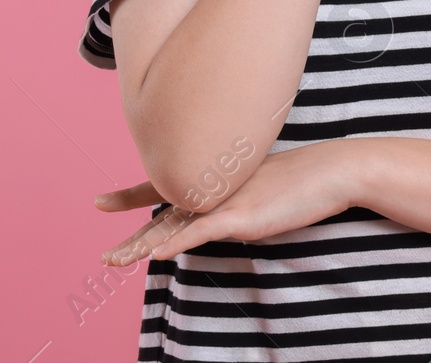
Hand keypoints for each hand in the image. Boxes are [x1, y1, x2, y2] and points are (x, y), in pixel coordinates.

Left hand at [95, 143, 359, 265]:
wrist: (329, 170)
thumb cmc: (299, 179)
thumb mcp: (258, 188)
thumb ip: (234, 201)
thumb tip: (223, 216)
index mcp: (211, 182)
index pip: (162, 187)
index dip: (130, 196)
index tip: (100, 202)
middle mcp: (210, 188)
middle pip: (160, 215)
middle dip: (129, 236)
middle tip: (103, 256)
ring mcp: (223, 202)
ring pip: (173, 226)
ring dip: (141, 246)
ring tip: (114, 260)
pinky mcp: (240, 216)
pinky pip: (200, 232)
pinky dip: (176, 243)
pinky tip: (155, 253)